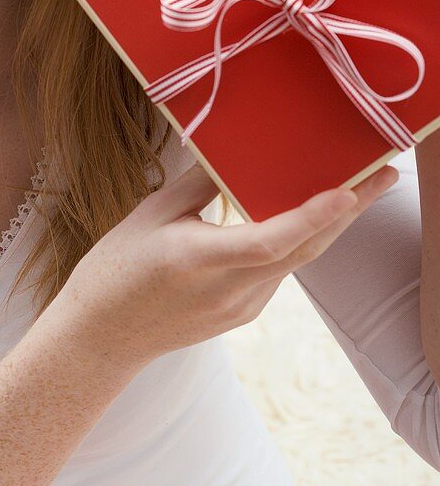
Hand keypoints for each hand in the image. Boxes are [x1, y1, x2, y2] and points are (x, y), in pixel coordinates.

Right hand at [62, 161, 397, 368]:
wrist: (102, 335)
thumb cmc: (118, 268)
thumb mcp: (153, 213)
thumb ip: (200, 183)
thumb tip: (235, 150)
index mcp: (201, 260)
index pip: (272, 240)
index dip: (313, 215)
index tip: (349, 191)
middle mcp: (229, 291)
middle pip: (304, 251)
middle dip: (349, 213)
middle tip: (383, 177)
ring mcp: (240, 308)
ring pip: (297, 262)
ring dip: (329, 226)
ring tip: (359, 188)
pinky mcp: (242, 313)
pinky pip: (280, 272)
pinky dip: (301, 242)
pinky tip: (311, 217)